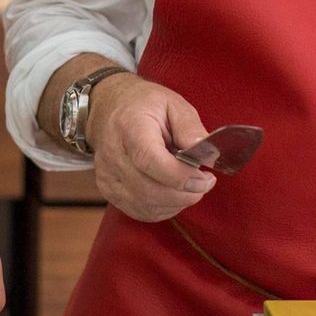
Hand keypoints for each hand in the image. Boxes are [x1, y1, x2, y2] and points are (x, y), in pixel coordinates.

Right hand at [87, 74, 215, 221]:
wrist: (107, 109)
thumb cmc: (142, 105)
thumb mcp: (172, 103)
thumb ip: (191, 128)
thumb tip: (208, 154)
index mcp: (129, 127)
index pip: (149, 160)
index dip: (180, 176)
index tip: (204, 177)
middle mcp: (113, 154)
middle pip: (149, 190)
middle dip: (185, 194)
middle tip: (204, 182)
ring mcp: (107, 175)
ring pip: (147, 205)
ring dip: (176, 202)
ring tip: (188, 184)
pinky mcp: (108, 190)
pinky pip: (141, 211)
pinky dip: (164, 208)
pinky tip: (172, 192)